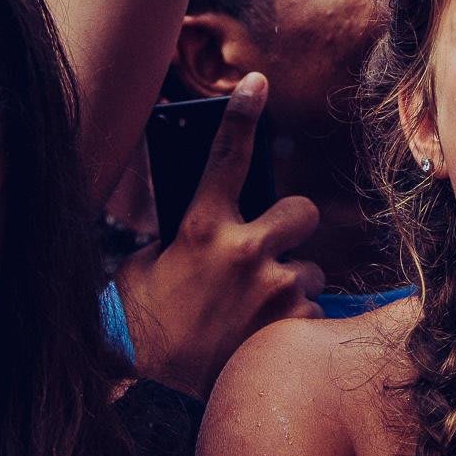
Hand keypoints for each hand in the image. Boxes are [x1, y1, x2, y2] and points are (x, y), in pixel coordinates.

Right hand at [115, 74, 322, 395]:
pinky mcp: (291, 324)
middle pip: (303, 211)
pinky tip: (264, 337)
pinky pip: (312, 313)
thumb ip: (190, 228)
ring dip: (293, 285)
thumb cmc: (144, 312)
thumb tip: (214, 206)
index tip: (257, 82)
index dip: (243, 114)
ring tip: (258, 310)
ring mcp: (273, 287)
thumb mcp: (153, 256)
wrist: (143, 372)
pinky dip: (295, 324)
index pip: (227, 156)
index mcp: (202, 225)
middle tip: (273, 250)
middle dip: (292, 228)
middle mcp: (244, 250)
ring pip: (312, 269)